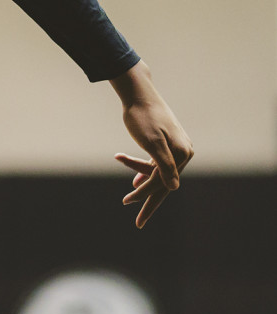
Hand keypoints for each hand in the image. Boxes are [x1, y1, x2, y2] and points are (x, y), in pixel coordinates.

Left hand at [110, 61, 193, 227]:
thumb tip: (174, 189)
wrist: (138, 92)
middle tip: (138, 222)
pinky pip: (157, 162)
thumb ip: (163, 166)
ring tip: (129, 196)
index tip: (130, 208)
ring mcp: (177, 146)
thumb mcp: (151, 142)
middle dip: (148, 199)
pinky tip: (136, 178)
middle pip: (164, 182)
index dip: (146, 198)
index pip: (163, 183)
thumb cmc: (142, 116)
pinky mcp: (168, 141)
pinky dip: (144, 169)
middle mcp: (184, 152)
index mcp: (182, 154)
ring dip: (142, 180)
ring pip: (158, 171)